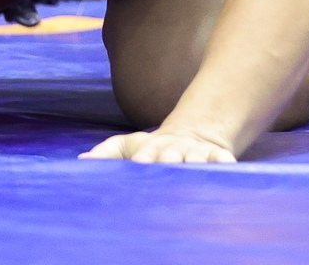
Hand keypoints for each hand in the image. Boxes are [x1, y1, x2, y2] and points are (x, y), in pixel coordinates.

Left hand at [81, 128, 236, 163]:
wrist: (191, 134)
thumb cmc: (152, 148)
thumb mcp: (128, 145)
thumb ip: (106, 153)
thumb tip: (81, 161)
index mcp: (152, 148)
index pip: (147, 154)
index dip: (144, 159)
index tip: (139, 165)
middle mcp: (174, 150)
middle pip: (172, 156)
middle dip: (170, 161)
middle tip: (168, 168)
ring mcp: (196, 153)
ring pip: (197, 159)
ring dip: (196, 164)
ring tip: (195, 173)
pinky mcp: (216, 156)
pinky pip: (223, 161)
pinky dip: (225, 164)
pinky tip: (227, 170)